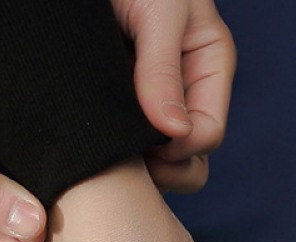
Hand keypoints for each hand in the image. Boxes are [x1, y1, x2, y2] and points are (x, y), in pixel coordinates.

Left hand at [111, 0, 235, 192]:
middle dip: (162, 171)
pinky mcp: (117, 116)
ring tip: (102, 156)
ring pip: (158, 166)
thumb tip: (175, 134)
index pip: (207, 135)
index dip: (177, 150)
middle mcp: (183, 94)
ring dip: (135, 172)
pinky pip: (123, 155)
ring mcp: (150, 109)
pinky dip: (109, 159)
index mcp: (206, 68)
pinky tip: (88, 150)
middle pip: (188, 162)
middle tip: (119, 161)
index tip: (142, 145)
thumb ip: (162, 68)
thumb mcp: (159, 10)